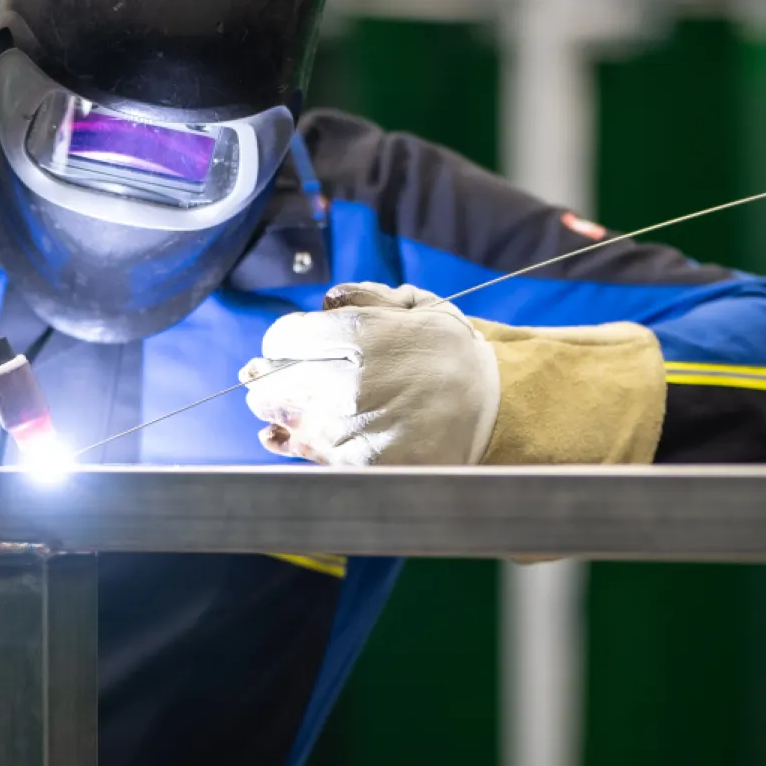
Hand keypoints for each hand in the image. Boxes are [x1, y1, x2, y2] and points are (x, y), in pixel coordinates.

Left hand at [240, 282, 499, 465]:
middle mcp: (342, 385)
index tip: (292, 345)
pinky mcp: (351, 467)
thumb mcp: (421, 308)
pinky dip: (293, 441)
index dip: (284, 340)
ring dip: (283, 410)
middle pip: (268, 384)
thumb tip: (325, 301)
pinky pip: (302, 452)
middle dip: (271, 377)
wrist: (497, 417)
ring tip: (297, 403)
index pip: (282, 339)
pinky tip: (288, 434)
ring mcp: (344, 431)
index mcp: (356, 337)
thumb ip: (367, 297)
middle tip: (280, 376)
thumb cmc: (455, 358)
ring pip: (280, 420)